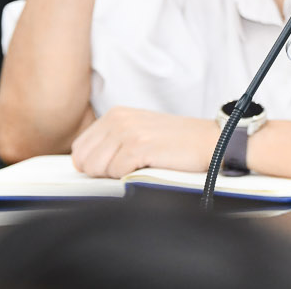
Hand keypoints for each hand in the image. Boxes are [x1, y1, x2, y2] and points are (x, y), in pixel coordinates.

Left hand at [70, 107, 220, 177]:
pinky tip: (147, 167)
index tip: (115, 167)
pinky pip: (116, 173)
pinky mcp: (139, 145)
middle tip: (130, 168)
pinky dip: (129, 177)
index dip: (94, 166)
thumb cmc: (176, 144)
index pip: (80, 149)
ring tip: (140, 166)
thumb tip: (84, 166)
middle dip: (102, 173)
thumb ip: (110, 144)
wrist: (210, 142)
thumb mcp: (138, 134)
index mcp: (115, 114)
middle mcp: (119, 118)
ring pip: (97, 169)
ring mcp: (128, 131)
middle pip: (84, 161)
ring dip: (116, 176)